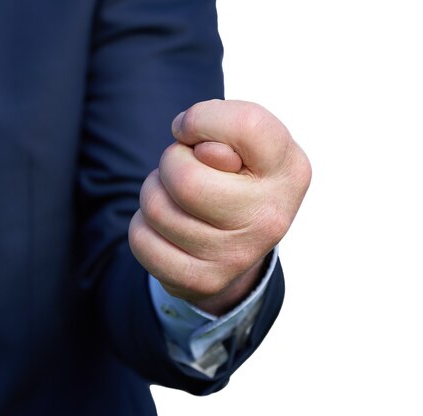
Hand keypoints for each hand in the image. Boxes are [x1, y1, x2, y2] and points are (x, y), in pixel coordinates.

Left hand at [129, 99, 310, 314]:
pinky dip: (142, 226)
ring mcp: (238, 256)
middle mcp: (270, 217)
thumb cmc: (235, 175)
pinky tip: (167, 226)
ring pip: (155, 208)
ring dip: (154, 192)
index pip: (246, 125)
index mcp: (288, 169)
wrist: (238, 242)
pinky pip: (141, 240)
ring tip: (176, 197)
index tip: (196, 134)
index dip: (204, 119)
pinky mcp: (203, 282)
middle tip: (182, 169)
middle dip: (170, 162)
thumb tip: (199, 149)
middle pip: (184, 179)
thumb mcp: (242, 141)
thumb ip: (224, 125)